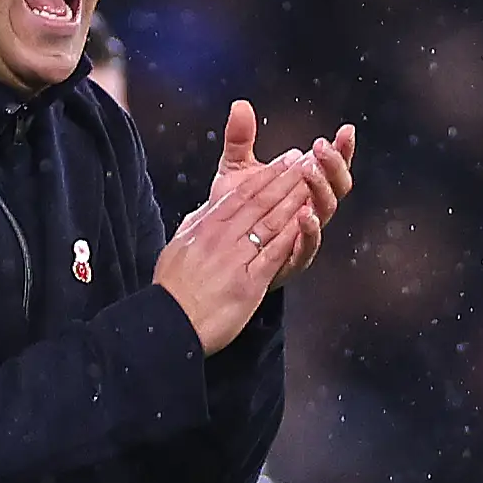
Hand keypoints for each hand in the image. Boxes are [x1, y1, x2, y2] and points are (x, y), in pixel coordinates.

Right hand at [152, 152, 312, 353]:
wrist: (169, 322)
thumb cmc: (172, 290)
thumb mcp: (179, 245)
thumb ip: (198, 226)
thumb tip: (207, 210)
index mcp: (206, 226)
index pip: (242, 194)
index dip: (268, 174)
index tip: (286, 160)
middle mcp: (222, 236)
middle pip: (260, 201)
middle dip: (287, 179)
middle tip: (308, 162)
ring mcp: (236, 258)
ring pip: (270, 222)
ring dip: (294, 201)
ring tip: (313, 184)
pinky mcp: (248, 282)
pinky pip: (274, 254)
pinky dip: (292, 236)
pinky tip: (306, 223)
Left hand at [210, 101, 355, 290]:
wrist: (215, 253)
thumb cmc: (233, 213)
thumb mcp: (236, 171)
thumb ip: (240, 140)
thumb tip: (240, 105)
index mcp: (304, 188)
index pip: (331, 166)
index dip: (342, 150)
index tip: (345, 131)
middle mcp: (310, 210)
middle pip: (338, 187)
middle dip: (334, 165)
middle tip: (321, 148)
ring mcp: (303, 236)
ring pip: (326, 212)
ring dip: (321, 190)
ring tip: (310, 172)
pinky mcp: (291, 259)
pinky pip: (308, 246)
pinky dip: (309, 230)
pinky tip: (304, 215)